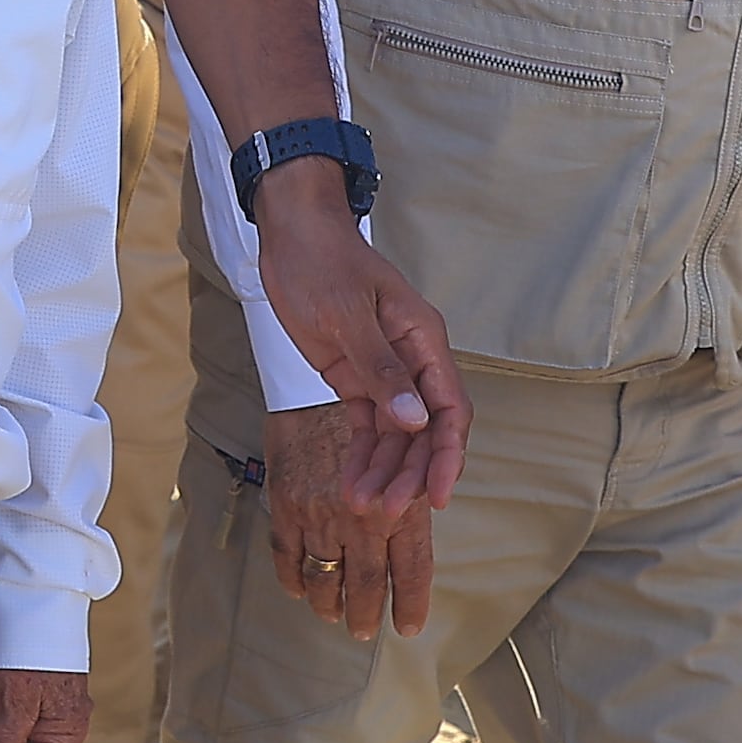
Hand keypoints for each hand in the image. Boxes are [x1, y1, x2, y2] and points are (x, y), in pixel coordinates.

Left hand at [251, 167, 466, 517]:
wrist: (291, 232)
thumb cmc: (323, 260)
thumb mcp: (346, 314)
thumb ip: (380, 369)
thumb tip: (414, 420)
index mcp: (423, 340)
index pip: (449, 408)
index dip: (448, 455)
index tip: (438, 496)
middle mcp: (412, 360)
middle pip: (426, 430)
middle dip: (412, 473)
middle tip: (386, 510)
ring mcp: (384, 370)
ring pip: (398, 435)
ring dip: (385, 471)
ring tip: (362, 506)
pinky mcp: (355, 376)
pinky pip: (369, 425)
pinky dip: (364, 455)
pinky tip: (354, 483)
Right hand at [263, 402, 436, 637]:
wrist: (312, 386)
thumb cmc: (358, 419)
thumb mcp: (398, 456)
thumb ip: (404, 498)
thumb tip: (411, 538)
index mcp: (396, 505)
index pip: (410, 569)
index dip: (410, 602)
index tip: (409, 625)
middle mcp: (360, 516)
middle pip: (366, 582)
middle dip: (365, 613)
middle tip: (363, 630)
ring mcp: (320, 514)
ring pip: (324, 576)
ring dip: (328, 602)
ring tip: (332, 613)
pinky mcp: (287, 505)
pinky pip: (287, 556)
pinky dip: (292, 578)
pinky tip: (298, 588)